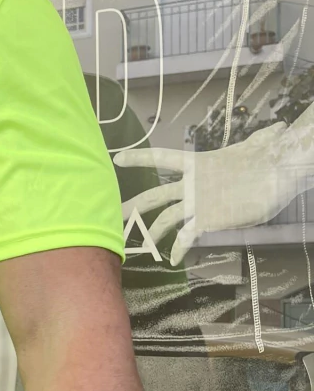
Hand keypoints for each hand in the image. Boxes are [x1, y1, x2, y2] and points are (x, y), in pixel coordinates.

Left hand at [115, 122, 313, 265]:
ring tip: (141, 246)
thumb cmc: (270, 159)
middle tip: (112, 213)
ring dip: (150, 233)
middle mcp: (193, 182)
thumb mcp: (256, 149)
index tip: (118, 158)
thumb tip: (275, 131)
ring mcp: (198, 201)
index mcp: (198, 162)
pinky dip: (178, 248)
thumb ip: (253, 144)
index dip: (139, 157)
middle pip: (154, 194)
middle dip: (132, 205)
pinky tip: (172, 259)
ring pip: (164, 218)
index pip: (161, 157)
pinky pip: (187, 236)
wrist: (278, 172)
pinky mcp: (208, 218)